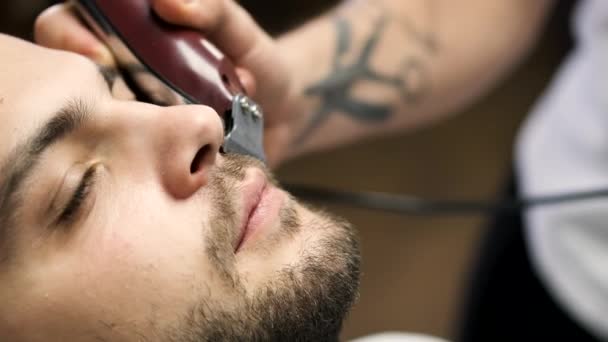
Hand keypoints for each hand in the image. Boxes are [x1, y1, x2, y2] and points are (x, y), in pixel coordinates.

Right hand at [34, 0, 297, 166]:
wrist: (288, 116)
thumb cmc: (260, 65)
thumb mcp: (240, 32)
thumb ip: (212, 12)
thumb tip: (167, 2)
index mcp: (132, 40)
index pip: (68, 27)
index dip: (70, 38)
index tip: (100, 57)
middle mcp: (124, 81)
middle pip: (73, 83)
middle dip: (89, 93)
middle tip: (128, 104)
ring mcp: (137, 124)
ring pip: (99, 130)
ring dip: (131, 131)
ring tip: (180, 130)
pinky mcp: (157, 162)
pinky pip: (138, 167)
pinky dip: (158, 164)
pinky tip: (193, 158)